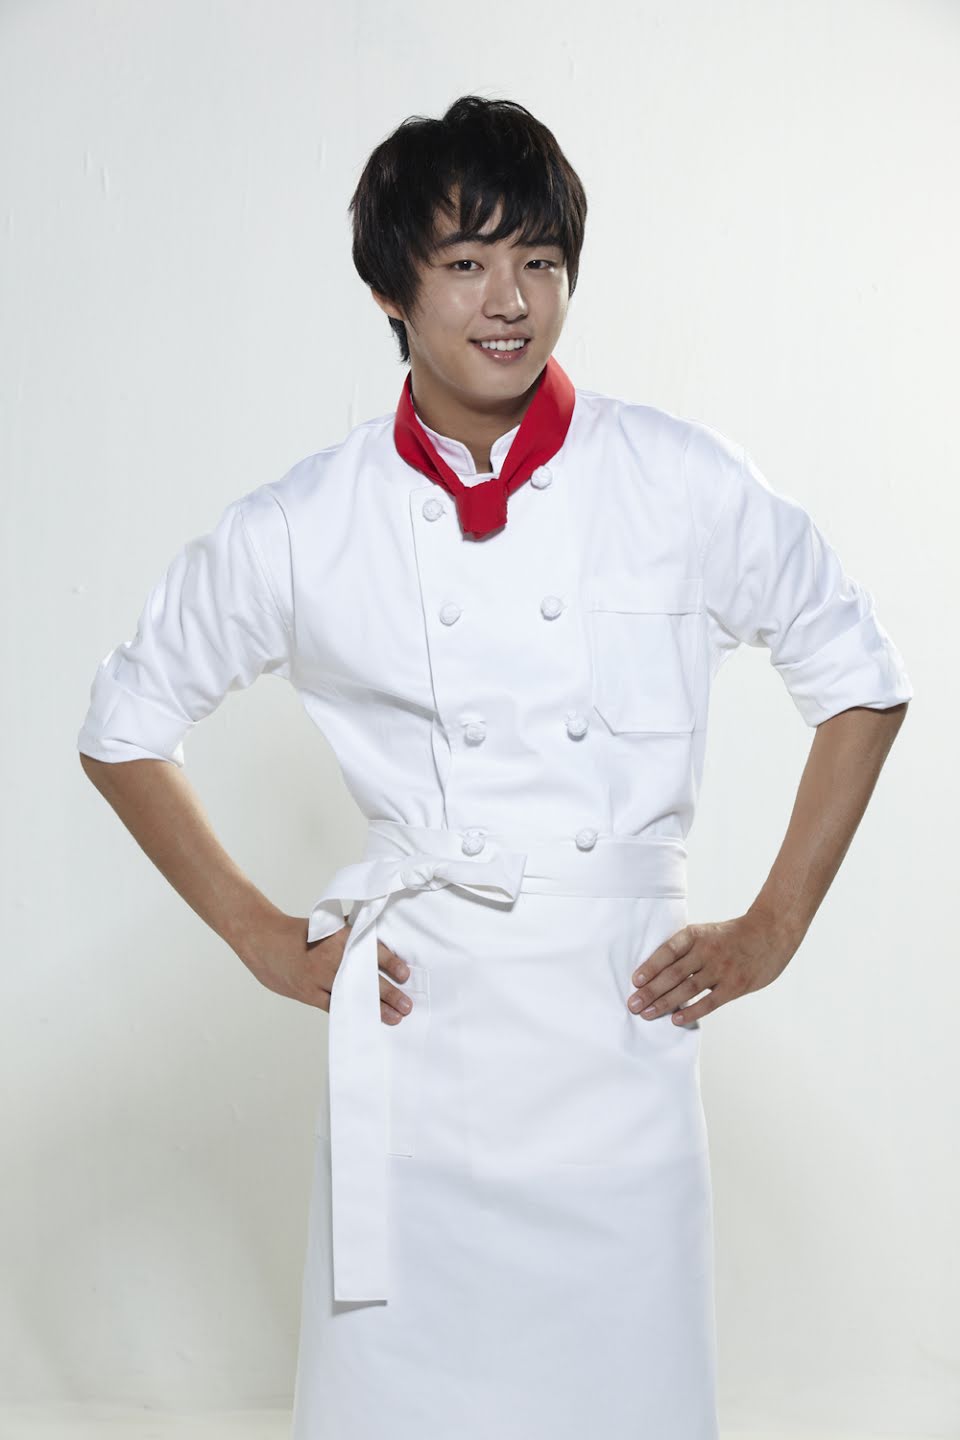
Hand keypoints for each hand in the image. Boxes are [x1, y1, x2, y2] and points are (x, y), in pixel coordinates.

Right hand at [237, 912, 414, 1023]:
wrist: (264, 939)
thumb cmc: (298, 933)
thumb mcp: (327, 925)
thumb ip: (350, 932)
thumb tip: (376, 937)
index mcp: (339, 937)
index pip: (371, 950)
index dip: (391, 963)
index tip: (405, 974)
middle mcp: (332, 958)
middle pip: (366, 978)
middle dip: (389, 993)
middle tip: (407, 1005)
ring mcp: (319, 977)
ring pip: (352, 996)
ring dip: (374, 1008)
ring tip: (393, 1018)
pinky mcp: (308, 992)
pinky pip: (332, 1006)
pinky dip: (349, 1014)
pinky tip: (363, 1021)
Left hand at [626, 912, 800, 1025]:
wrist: (771, 932)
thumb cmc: (732, 935)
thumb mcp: (707, 932)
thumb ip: (686, 949)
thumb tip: (657, 971)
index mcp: (696, 935)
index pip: (668, 951)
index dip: (650, 966)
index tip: (635, 980)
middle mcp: (706, 951)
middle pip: (673, 974)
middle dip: (650, 991)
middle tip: (633, 1004)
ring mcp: (721, 969)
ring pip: (687, 989)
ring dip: (664, 1003)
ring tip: (647, 1014)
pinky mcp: (735, 986)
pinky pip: (709, 1002)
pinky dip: (691, 1011)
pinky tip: (676, 1019)